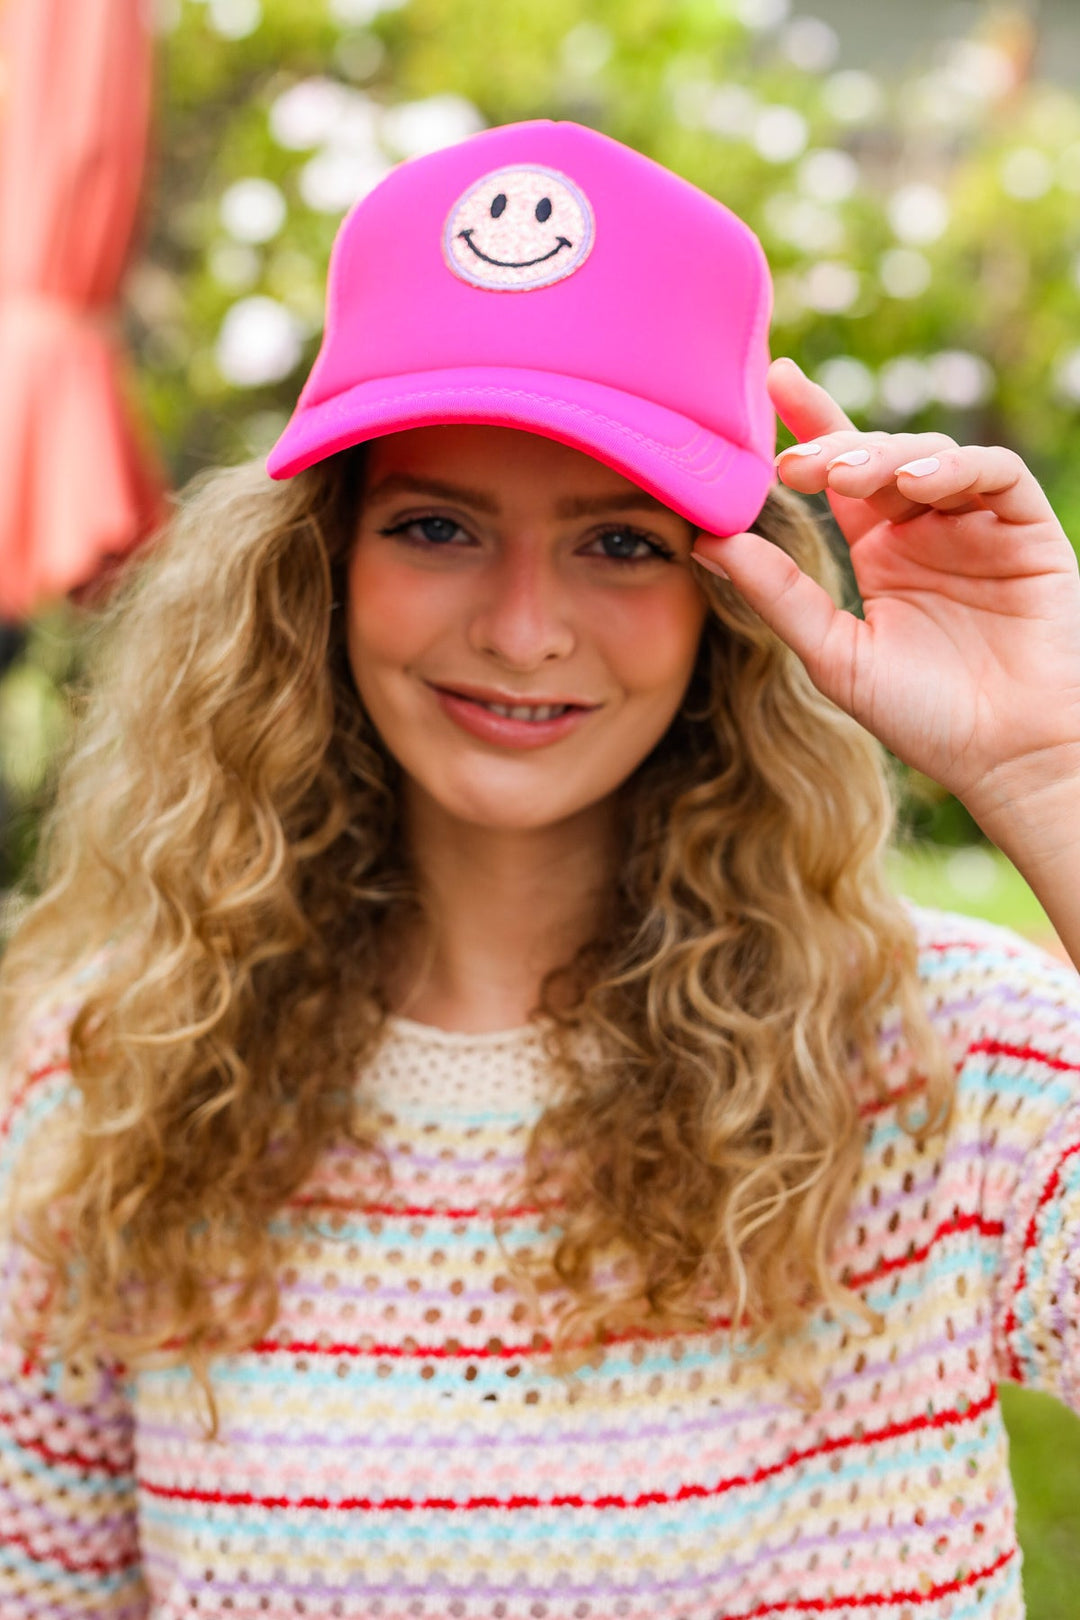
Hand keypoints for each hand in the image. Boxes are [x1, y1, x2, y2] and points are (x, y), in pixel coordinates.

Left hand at [692, 357, 1079, 827]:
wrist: (1006, 759)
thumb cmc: (924, 717)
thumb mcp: (835, 654)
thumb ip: (778, 596)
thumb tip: (705, 542)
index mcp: (879, 552)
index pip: (838, 475)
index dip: (809, 425)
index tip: (769, 384)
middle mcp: (927, 529)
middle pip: (878, 457)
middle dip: (834, 449)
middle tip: (793, 465)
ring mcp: (978, 525)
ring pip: (931, 456)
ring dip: (885, 457)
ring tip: (844, 477)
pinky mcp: (1027, 529)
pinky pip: (995, 474)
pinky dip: (956, 468)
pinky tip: (917, 485)